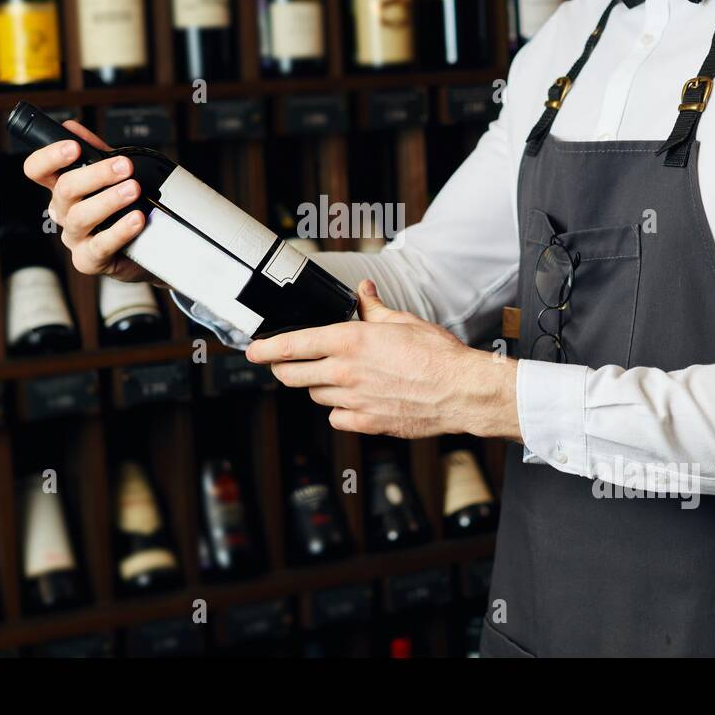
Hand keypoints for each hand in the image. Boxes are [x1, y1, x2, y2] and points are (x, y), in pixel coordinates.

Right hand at [21, 119, 165, 285]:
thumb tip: (72, 127)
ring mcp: (74, 237)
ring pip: (81, 216)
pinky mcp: (88, 260)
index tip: (74, 147)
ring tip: (133, 190)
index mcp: (62, 188)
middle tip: (124, 166)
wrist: (144, 248)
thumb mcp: (110, 177)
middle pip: (64, 189)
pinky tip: (136, 219)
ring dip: (109, 200)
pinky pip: (100, 246)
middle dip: (96, 174)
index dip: (49, 157)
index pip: (37, 170)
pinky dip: (120, 230)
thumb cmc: (121, 209)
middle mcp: (63, 212)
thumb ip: (95, 153)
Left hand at [245, 279, 519, 440]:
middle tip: (288, 364)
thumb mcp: (403, 321)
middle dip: (284, 369)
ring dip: (318, 386)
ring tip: (339, 377)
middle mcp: (345, 372)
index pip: (292, 345)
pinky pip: (337, 419)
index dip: (265, 349)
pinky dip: (340, 411)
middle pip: (292, 375)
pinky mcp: (366, 423)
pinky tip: (355, 401)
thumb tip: (364, 291)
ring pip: (315, 396)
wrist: (462, 392)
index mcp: (350, 341)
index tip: (253, 350)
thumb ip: (374, 308)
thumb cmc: (438, 355)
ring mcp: (353, 401)